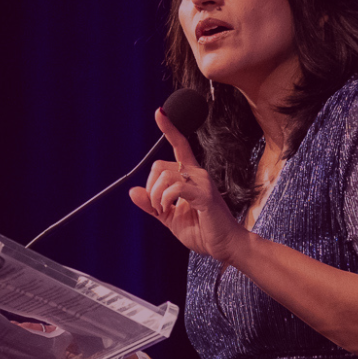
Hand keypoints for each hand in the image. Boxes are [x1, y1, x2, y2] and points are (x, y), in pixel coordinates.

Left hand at [130, 108, 251, 263]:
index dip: (169, 128)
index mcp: (189, 176)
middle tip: (156, 206)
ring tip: (162, 210)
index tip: (160, 112)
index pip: (180, 145)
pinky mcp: (205, 194)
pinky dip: (164, 199)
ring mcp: (202, 181)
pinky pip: (175, 187)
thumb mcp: (169, 217)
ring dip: (155, 195)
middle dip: (149, 187)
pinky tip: (168, 209)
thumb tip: (133, 191)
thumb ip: (151, 204)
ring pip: (165, 174)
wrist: (224, 246)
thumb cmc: (202, 230)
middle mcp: (197, 173)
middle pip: (160, 164)